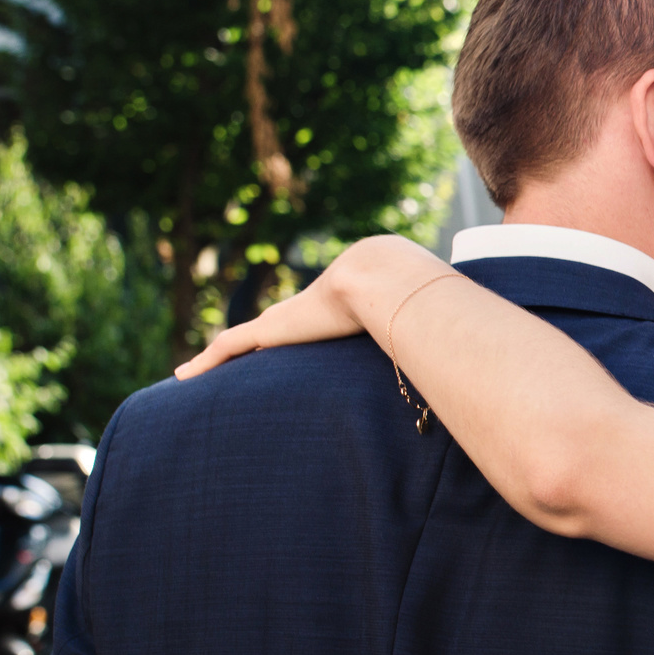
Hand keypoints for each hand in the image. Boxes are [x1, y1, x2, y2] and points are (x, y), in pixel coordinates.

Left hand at [174, 235, 447, 379]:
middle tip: (224, 363)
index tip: (287, 348)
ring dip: (215, 358)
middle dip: (245, 347)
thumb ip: (434, 339)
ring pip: (239, 343)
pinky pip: (227, 348)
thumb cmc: (407, 302)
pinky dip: (206, 362)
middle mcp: (301, 314)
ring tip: (190, 373)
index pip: (306, 325)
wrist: (384, 278)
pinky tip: (183, 376)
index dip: (295, 337)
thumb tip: (470, 354)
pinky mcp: (270, 331)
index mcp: (331, 312)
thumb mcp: (416, 327)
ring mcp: (283, 321)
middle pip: (264, 335)